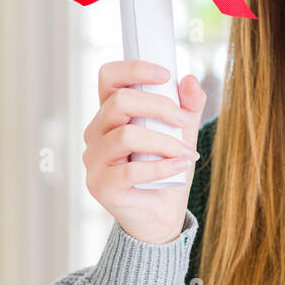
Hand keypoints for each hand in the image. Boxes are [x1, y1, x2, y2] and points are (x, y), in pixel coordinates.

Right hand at [82, 60, 206, 244]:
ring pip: (126, 136)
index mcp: (110, 113)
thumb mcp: (182, 134)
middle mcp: (96, 132)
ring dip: (164, 142)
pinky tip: (178, 166)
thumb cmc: (167, 170)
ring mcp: (94, 159)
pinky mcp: (100, 185)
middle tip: (183, 121)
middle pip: (119, 102)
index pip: (109, 78)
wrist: (162, 215)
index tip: (166, 74)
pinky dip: (160, 167)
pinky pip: (129, 170)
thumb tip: (190, 80)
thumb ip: (188, 107)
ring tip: (186, 153)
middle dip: (159, 107)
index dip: (134, 69)